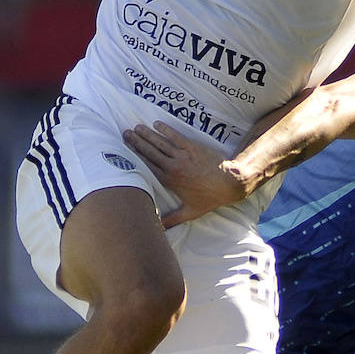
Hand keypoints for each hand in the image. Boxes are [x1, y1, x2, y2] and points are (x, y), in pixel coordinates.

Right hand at [122, 122, 248, 227]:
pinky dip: (165, 130)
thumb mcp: (190, 212)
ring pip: (160, 143)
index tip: (125, 150)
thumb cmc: (210, 198)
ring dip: (147, 134)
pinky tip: (157, 124)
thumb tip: (159, 229)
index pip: (147, 166)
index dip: (135, 157)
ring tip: (136, 127)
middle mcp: (173, 166)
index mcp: (169, 181)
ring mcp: (182, 155)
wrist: (229, 183)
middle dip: (137, 142)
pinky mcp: (192, 147)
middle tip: (125, 134)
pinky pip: (175, 136)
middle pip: (150, 152)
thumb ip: (173, 219)